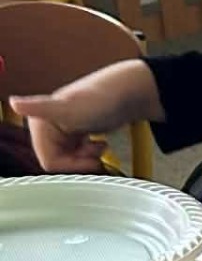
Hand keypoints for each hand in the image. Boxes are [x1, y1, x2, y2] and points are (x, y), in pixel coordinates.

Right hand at [11, 60, 161, 173]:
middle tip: (96, 151)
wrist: (128, 95)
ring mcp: (62, 131)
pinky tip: (100, 144)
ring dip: (86, 158)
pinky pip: (77, 156)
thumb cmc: (100, 99)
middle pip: (60, 163)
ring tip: (99, 146)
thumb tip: (14, 103)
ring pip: (69, 161)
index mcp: (39, 122)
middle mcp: (46, 127)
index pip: (49, 161)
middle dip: (79, 161)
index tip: (89, 159)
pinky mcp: (75, 135)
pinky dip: (90, 154)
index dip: (70, 165)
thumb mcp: (68, 108)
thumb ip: (40, 108)